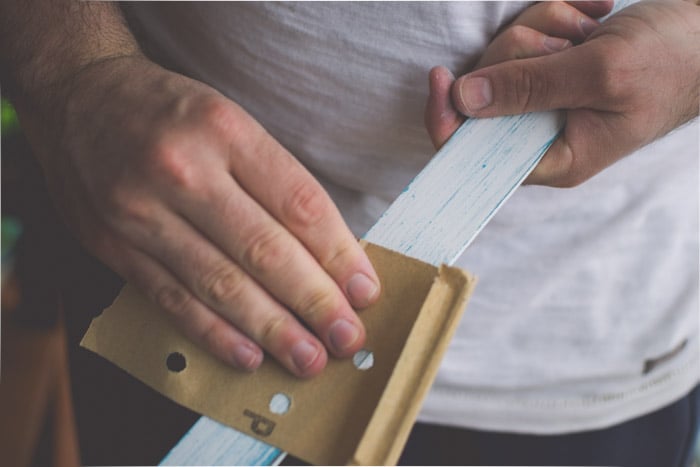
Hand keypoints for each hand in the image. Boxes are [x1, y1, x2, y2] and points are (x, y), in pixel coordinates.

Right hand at [36, 56, 379, 376]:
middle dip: (314, 302)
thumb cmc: (171, 112)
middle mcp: (183, 170)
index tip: (365, 291)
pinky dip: (213, 333)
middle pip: (264, 250)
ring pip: (219, 283)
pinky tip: (248, 355)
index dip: (340, 256)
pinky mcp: (114, 245)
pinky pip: (171, 298)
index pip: (298, 204)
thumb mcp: (230, 121)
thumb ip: (273, 181)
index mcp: (225, 130)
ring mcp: (142, 211)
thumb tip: (327, 253)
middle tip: (347, 338)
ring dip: (271, 328)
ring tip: (309, 358)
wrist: (79, 96)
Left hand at [426, 0, 699, 186]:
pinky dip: (552, 16)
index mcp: (556, 157)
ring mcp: (544, 98)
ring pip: (502, 58)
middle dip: (519, 54)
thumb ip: (531, 87)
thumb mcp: (601, 73)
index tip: (441, 78)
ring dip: (542, 28)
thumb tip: (465, 99)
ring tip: (586, 32)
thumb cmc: (672, 61)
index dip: (448, 121)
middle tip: (567, 45)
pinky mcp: (550, 68)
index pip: (477, 156)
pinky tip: (589, 16)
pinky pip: (526, 34)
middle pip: (483, 95)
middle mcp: (543, 132)